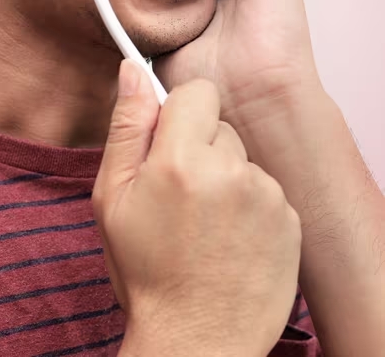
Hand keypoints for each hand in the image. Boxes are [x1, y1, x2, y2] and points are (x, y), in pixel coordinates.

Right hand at [94, 60, 301, 355]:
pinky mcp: (289, 220)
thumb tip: (132, 70)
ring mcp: (267, 196)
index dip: (178, 113)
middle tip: (176, 194)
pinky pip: (265, 190)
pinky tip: (227, 238)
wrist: (197, 336)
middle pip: (220, 126)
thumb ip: (126, 128)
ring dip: (224, 177)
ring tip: (203, 223)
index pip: (199, 92)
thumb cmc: (145, 271)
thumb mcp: (111, 198)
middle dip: (198, 148)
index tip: (167, 141)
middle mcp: (232, 171)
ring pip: (242, 159)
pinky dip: (248, 205)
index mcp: (181, 161)